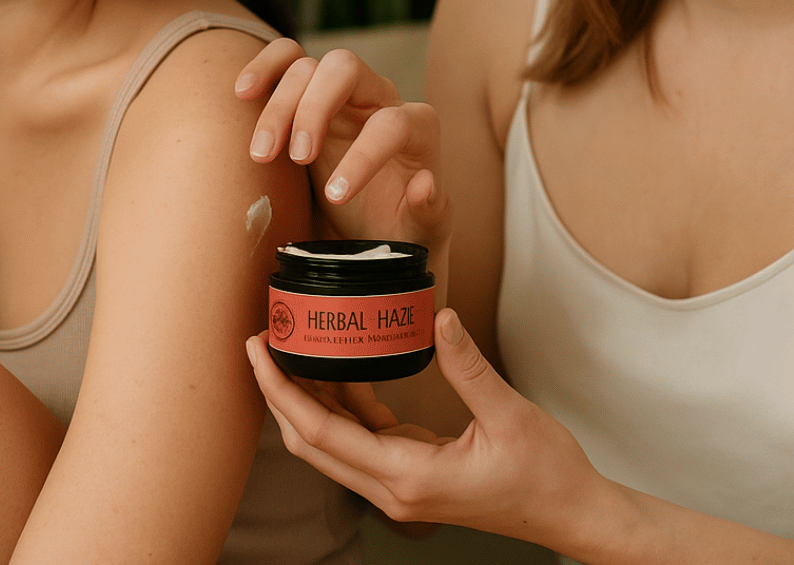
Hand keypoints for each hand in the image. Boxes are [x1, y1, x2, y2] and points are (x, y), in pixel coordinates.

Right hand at [235, 40, 448, 249]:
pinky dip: (264, 67)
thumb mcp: (422, 232)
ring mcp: (340, 92)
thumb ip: (430, 212)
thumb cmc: (398, 227)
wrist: (370, 227)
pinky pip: (285, 59)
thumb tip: (424, 182)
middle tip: (297, 158)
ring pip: (307, 66)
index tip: (336, 197)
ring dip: (280, 106)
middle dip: (315, 108)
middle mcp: (378, 97)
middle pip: (345, 69)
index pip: (390, 123)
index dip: (363, 156)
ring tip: (262, 153)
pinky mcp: (306, 95)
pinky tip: (244, 94)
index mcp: (416, 126)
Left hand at [245, 309, 598, 546]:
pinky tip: (343, 369)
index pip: (318, 432)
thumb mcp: (510, 414)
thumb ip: (468, 367)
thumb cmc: (547, 475)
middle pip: (309, 440)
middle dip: (279, 392)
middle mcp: (392, 488)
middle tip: (262, 341)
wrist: (573, 513)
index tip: (258, 350)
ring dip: (307, 397)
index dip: (281, 389)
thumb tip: (438, 317)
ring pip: (331, 441)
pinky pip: (361, 438)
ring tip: (293, 347)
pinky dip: (344, 404)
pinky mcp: (410, 473)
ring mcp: (399, 485)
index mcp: (407, 476)